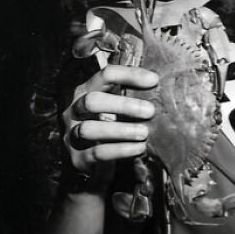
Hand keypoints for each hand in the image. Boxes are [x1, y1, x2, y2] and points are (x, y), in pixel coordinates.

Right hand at [63, 64, 158, 179]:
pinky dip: (120, 150)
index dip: (129, 75)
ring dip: (121, 130)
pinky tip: (139, 148)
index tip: (154, 80)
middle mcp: (75, 110)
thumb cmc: (111, 124)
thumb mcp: (118, 106)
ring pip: (90, 128)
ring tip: (144, 133)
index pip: (105, 75)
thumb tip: (161, 86)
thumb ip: (132, 94)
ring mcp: (73, 134)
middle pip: (92, 101)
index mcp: (87, 90)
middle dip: (123, 105)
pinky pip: (97, 152)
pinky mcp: (77, 157)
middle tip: (150, 111)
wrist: (92, 159)